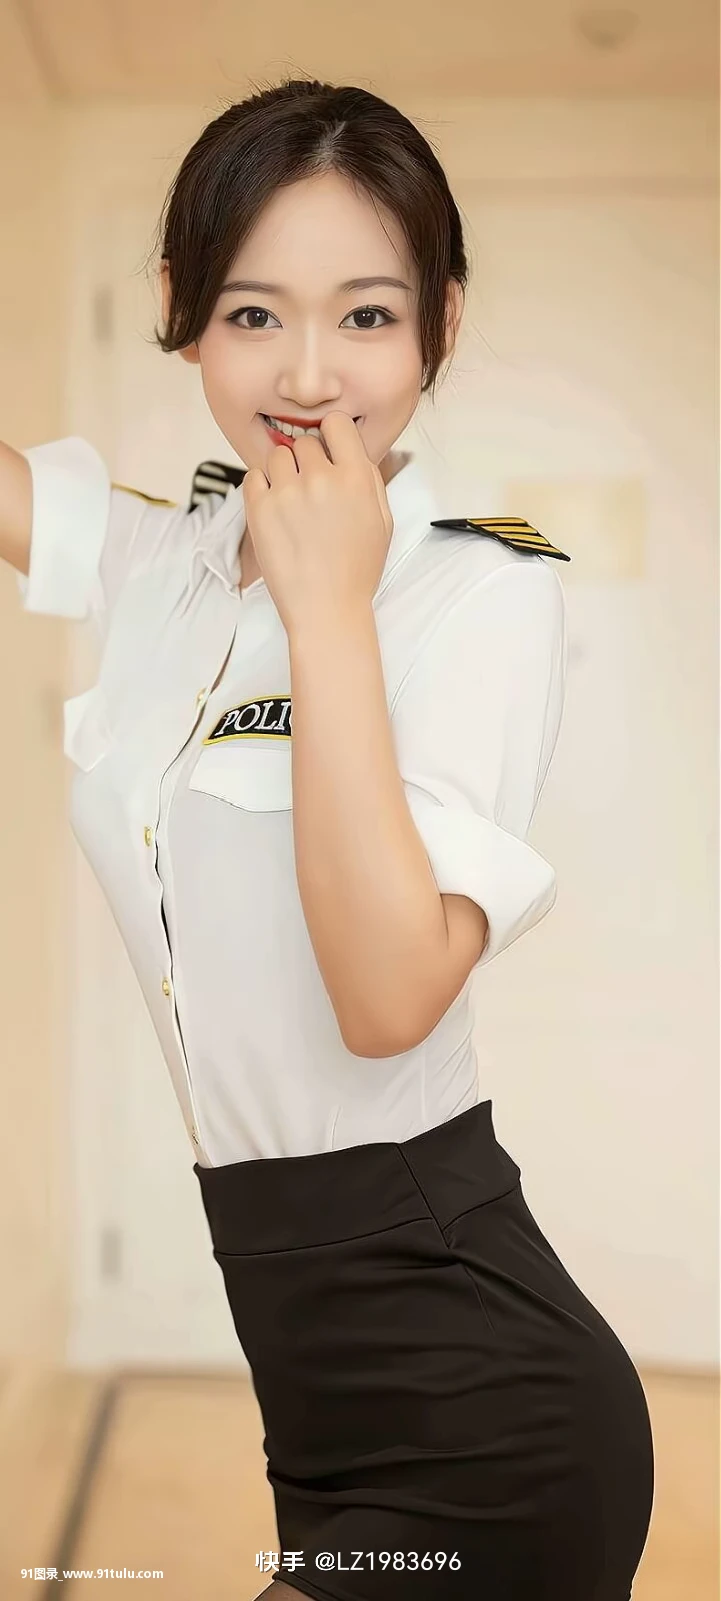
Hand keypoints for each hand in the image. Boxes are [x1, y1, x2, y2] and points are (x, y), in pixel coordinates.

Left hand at [241, 412, 393, 634]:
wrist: (326, 609)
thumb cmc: (356, 569)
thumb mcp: (382, 521)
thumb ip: (368, 479)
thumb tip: (351, 449)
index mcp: (356, 478)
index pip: (336, 423)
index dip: (331, 436)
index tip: (329, 452)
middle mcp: (321, 479)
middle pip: (305, 442)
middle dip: (307, 462)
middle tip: (311, 492)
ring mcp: (287, 493)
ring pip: (277, 456)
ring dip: (283, 473)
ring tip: (292, 503)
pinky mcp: (259, 510)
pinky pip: (253, 477)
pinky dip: (261, 488)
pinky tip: (275, 510)